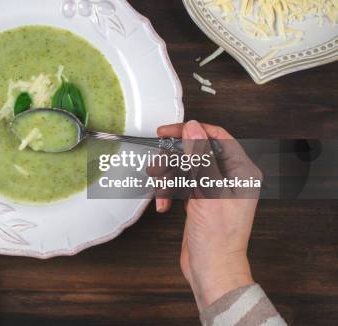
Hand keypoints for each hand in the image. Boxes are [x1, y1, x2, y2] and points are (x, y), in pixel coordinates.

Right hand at [156, 121, 260, 309]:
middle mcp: (229, 176)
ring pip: (184, 167)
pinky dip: (168, 192)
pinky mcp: (200, 199)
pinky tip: (164, 204)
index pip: (216, 136)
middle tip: (157, 166)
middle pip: (195, 151)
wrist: (212, 270)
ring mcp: (214, 188)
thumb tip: (193, 128)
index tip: (166, 132)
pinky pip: (180, 184)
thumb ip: (201, 158)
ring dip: (167, 178)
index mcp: (241, 171)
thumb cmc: (218, 238)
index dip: (191, 130)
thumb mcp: (208, 192)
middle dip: (173, 160)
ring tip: (158, 189)